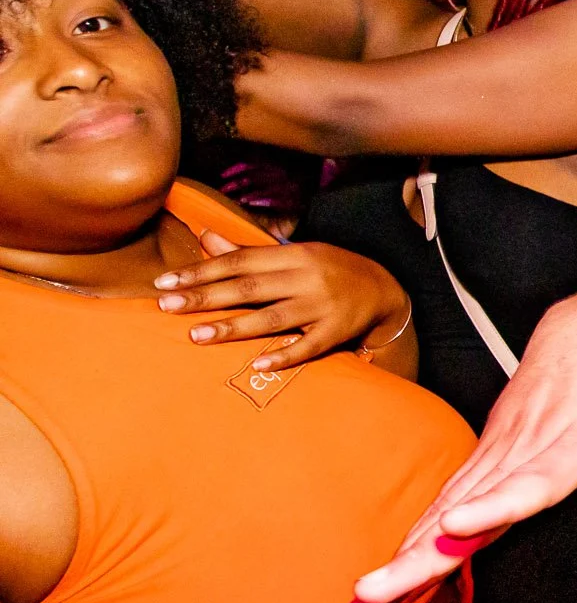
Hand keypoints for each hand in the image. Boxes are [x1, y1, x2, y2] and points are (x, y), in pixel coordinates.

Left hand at [155, 231, 408, 370]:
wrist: (385, 290)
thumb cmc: (329, 270)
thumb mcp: (293, 254)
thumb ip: (248, 251)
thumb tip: (205, 238)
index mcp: (294, 254)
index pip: (240, 261)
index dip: (201, 270)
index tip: (165, 282)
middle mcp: (307, 278)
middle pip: (249, 287)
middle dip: (206, 296)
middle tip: (167, 306)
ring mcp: (323, 306)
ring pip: (273, 317)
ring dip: (233, 327)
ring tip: (196, 335)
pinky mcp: (337, 332)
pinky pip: (308, 346)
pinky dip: (284, 355)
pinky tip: (258, 364)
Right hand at [348, 296, 576, 602]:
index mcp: (573, 444)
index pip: (532, 481)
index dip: (496, 505)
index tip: (457, 527)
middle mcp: (525, 447)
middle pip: (469, 504)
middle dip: (421, 549)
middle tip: (378, 588)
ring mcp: (497, 451)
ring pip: (444, 505)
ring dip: (403, 550)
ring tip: (365, 596)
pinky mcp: (482, 456)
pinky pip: (442, 500)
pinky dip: (410, 536)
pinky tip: (384, 575)